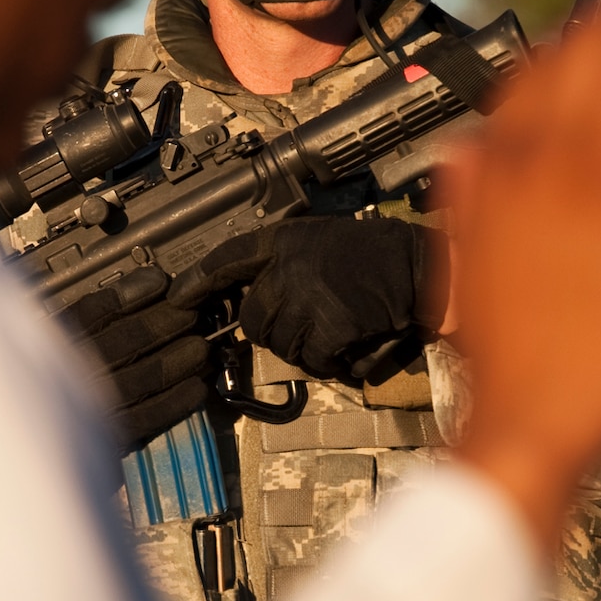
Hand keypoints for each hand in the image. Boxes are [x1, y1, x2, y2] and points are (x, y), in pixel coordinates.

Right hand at [64, 266, 212, 450]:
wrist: (30, 448)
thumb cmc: (48, 385)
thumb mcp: (51, 343)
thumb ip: (89, 317)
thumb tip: (144, 285)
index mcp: (48, 349)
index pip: (90, 314)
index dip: (128, 295)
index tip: (157, 281)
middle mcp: (67, 378)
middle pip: (122, 343)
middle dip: (163, 324)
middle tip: (191, 312)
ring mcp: (87, 411)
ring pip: (141, 379)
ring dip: (177, 360)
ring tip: (200, 347)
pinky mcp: (106, 441)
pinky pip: (146, 419)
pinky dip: (174, 402)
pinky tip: (196, 388)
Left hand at [171, 216, 439, 381]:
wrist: (422, 267)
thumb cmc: (376, 254)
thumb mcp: (322, 240)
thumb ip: (285, 263)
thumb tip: (253, 298)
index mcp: (286, 240)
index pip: (229, 257)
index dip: (200, 279)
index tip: (179, 298)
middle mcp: (288, 267)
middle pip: (253, 317)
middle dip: (273, 328)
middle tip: (308, 323)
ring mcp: (306, 298)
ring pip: (281, 344)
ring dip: (305, 346)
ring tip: (337, 327)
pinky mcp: (328, 328)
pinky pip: (312, 360)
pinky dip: (331, 361)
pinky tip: (352, 341)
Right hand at [446, 0, 600, 551]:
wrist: (525, 426)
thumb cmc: (503, 362)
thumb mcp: (461, 271)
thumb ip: (466, 205)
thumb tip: (461, 153)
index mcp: (493, 173)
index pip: (536, 70)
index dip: (584, 33)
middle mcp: (539, 165)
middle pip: (593, 45)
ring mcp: (596, 190)